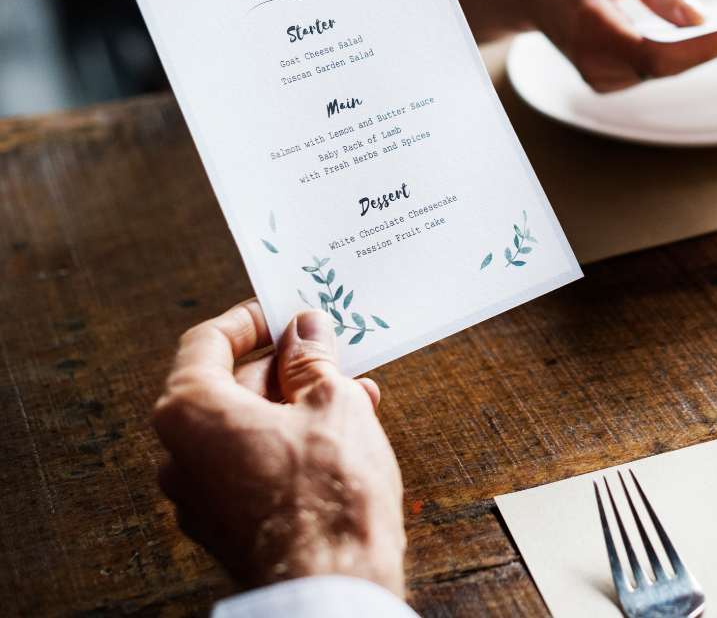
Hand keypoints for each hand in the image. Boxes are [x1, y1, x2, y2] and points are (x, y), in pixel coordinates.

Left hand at [152, 300, 404, 593]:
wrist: (332, 587)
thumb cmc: (327, 493)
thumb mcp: (331, 401)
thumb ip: (311, 358)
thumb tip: (305, 330)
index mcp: (191, 412)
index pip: (206, 342)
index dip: (249, 319)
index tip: (283, 311)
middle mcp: (181, 455)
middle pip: (229, 385)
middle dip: (286, 365)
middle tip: (329, 349)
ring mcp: (200, 496)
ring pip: (247, 425)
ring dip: (297, 402)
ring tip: (353, 390)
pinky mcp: (226, 524)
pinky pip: (253, 462)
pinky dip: (291, 439)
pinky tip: (342, 432)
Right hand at [451, 0, 716, 92]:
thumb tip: (698, 16)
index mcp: (589, 32)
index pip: (659, 57)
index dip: (706, 46)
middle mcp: (593, 66)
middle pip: (671, 67)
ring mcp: (599, 79)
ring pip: (668, 70)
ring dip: (708, 48)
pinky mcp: (609, 81)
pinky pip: (659, 69)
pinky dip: (688, 51)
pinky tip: (712, 31)